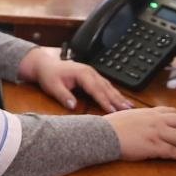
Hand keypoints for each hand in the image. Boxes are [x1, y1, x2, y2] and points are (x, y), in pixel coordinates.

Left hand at [17, 47, 134, 111]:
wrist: (45, 64)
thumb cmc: (49, 75)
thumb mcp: (52, 86)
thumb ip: (63, 96)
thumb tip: (72, 106)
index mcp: (82, 73)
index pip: (96, 89)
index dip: (105, 101)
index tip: (113, 111)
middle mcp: (90, 72)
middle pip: (106, 88)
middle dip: (117, 99)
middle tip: (128, 110)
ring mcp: (92, 73)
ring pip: (109, 86)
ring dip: (119, 96)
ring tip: (129, 106)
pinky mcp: (92, 76)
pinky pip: (106, 85)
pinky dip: (115, 93)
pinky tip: (121, 99)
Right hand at [105, 107, 175, 160]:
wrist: (103, 134)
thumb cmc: (111, 126)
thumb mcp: (128, 116)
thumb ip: (141, 118)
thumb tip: (145, 124)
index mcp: (149, 112)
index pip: (173, 113)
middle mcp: (156, 120)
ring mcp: (156, 133)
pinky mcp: (154, 146)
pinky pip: (174, 151)